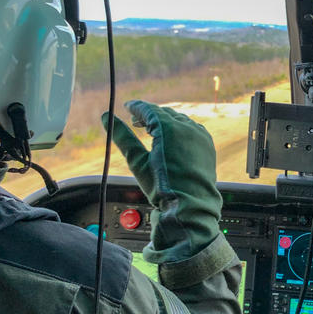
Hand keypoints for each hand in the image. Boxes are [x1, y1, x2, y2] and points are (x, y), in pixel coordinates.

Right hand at [103, 101, 222, 262]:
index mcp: (170, 129)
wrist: (190, 207)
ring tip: (150, 131)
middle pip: (163, 113)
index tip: (127, 107)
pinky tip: (169, 139)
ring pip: (178, 120)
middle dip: (148, 116)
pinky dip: (178, 129)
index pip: (150, 110)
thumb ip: (122, 136)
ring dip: (163, 122)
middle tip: (134, 121)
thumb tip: (105, 117)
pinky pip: (190, 129)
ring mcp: (200, 136)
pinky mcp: (207, 145)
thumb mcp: (137, 162)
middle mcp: (187, 128)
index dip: (136, 107)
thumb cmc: (162, 187)